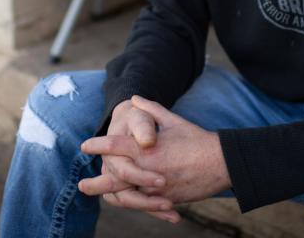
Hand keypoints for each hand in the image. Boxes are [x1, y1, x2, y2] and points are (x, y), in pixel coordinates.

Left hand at [81, 96, 231, 209]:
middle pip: (115, 179)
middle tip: (81, 185)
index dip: (98, 145)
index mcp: (148, 149)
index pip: (115, 147)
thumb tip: (134, 98)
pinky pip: (146, 205)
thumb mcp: (173, 120)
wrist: (222, 163)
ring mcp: (157, 188)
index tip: (86, 145)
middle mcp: (149, 170)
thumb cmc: (196, 139)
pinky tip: (125, 201)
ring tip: (100, 196)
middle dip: (97, 183)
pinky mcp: (168, 199)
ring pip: (128, 196)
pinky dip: (134, 204)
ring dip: (112, 197)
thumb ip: (150, 110)